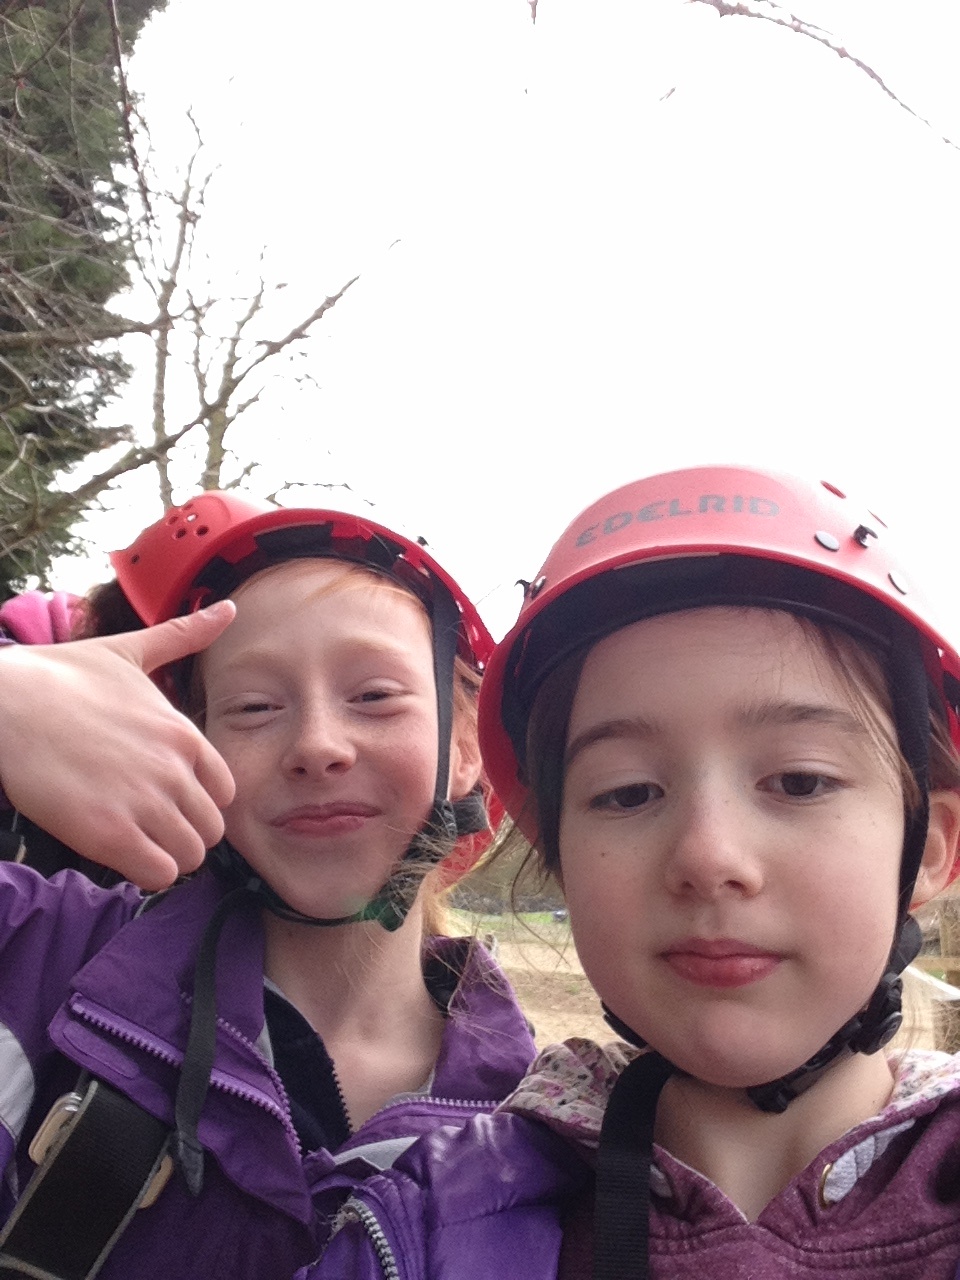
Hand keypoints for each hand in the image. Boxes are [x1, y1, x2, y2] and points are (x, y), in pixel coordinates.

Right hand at [0, 602, 236, 889]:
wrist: (7, 703)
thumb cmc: (63, 676)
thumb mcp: (132, 650)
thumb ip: (185, 636)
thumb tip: (230, 607)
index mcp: (184, 734)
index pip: (226, 793)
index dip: (200, 803)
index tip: (170, 802)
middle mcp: (174, 771)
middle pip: (210, 830)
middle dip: (185, 834)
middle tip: (151, 829)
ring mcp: (144, 803)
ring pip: (189, 857)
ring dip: (167, 857)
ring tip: (136, 843)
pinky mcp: (109, 834)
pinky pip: (158, 874)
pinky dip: (146, 873)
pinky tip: (121, 856)